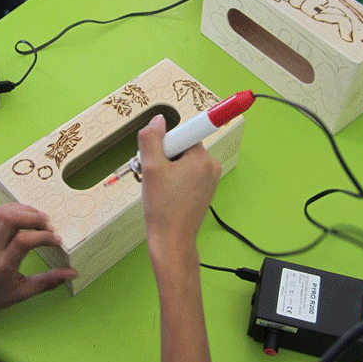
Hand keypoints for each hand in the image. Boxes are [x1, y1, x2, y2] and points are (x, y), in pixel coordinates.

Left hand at [0, 203, 76, 323]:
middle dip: (36, 218)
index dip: (44, 237)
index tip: (57, 242)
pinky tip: (23, 214)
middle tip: (50, 226)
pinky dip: (12, 208)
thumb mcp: (20, 294)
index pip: (23, 241)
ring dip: (25, 211)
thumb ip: (47, 282)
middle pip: (13, 220)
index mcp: (2, 267)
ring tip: (39, 219)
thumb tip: (73, 273)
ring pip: (4, 212)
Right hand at [138, 115, 221, 264]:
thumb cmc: (163, 208)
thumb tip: (158, 120)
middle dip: (164, 155)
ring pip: (183, 160)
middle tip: (152, 173)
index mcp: (202, 158)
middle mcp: (211, 166)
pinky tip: (165, 192)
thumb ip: (151, 138)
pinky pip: (187, 173)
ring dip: (166, 167)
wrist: (172, 241)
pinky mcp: (205, 189)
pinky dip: (174, 178)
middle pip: (182, 146)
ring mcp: (210, 179)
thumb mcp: (150, 168)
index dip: (166, 142)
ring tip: (158, 186)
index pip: (184, 132)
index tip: (159, 156)